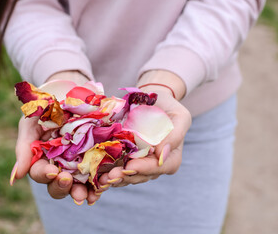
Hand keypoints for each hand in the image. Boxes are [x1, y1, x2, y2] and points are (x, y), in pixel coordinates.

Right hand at [12, 70, 100, 204]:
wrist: (70, 91)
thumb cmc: (46, 107)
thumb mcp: (31, 122)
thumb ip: (24, 148)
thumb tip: (17, 177)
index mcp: (41, 159)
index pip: (39, 173)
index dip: (44, 175)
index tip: (51, 172)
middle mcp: (59, 166)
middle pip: (58, 185)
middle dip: (62, 187)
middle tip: (68, 181)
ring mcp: (78, 164)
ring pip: (78, 185)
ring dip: (81, 192)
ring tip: (87, 195)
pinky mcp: (95, 158)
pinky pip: (97, 175)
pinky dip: (100, 183)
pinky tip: (103, 185)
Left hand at [98, 70, 191, 187]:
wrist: (153, 99)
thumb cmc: (169, 107)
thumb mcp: (180, 117)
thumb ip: (175, 135)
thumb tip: (162, 154)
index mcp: (170, 158)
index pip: (158, 167)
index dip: (144, 169)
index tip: (130, 166)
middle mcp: (155, 165)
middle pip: (140, 175)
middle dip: (125, 176)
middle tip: (110, 176)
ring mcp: (139, 163)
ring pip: (127, 175)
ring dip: (114, 178)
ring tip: (101, 178)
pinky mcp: (125, 158)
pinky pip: (117, 167)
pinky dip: (107, 171)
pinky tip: (97, 173)